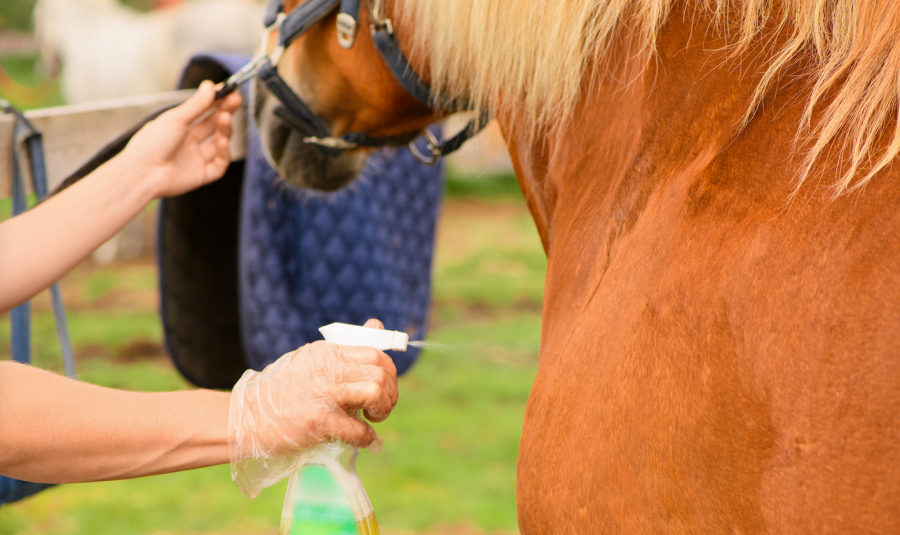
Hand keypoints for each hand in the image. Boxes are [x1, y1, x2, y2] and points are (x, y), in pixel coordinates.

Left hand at [120, 81, 242, 197]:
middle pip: (211, 125)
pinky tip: (222, 141)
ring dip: (224, 130)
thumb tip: (210, 86)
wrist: (143, 174)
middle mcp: (186, 143)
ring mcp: (194, 159)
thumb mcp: (175, 119)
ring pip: (218, 143)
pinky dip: (224, 152)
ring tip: (225, 117)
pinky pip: (219, 164)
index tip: (226, 91)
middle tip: (236, 100)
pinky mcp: (201, 175)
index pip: (200, 112)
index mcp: (176, 128)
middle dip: (224, 112)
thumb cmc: (150, 145)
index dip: (214, 101)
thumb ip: (196, 104)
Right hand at [228, 319, 398, 496]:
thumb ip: (345, 347)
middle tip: (379, 408)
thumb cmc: (282, 389)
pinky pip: (358, 429)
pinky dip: (366, 437)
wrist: (248, 416)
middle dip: (390, 392)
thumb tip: (376, 324)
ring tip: (371, 418)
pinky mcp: (319, 421)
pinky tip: (361, 439)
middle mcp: (329, 368)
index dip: (388, 372)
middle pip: (381, 371)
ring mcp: (324, 394)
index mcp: (328, 351)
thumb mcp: (312, 358)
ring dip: (383, 409)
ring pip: (375, 391)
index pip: (376, 352)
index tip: (382, 388)